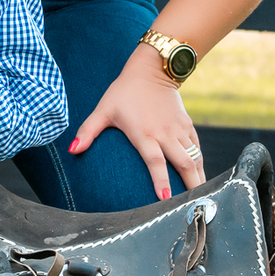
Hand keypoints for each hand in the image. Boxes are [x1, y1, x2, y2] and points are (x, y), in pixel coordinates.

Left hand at [70, 44, 205, 198]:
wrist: (152, 69)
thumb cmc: (124, 91)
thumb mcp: (103, 110)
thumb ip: (88, 131)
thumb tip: (72, 150)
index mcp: (144, 133)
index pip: (155, 161)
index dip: (161, 180)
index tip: (167, 199)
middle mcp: (165, 133)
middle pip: (183, 164)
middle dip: (191, 186)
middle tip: (195, 205)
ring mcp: (178, 129)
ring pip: (194, 158)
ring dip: (199, 177)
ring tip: (202, 197)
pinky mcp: (187, 124)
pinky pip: (197, 147)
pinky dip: (200, 162)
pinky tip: (200, 176)